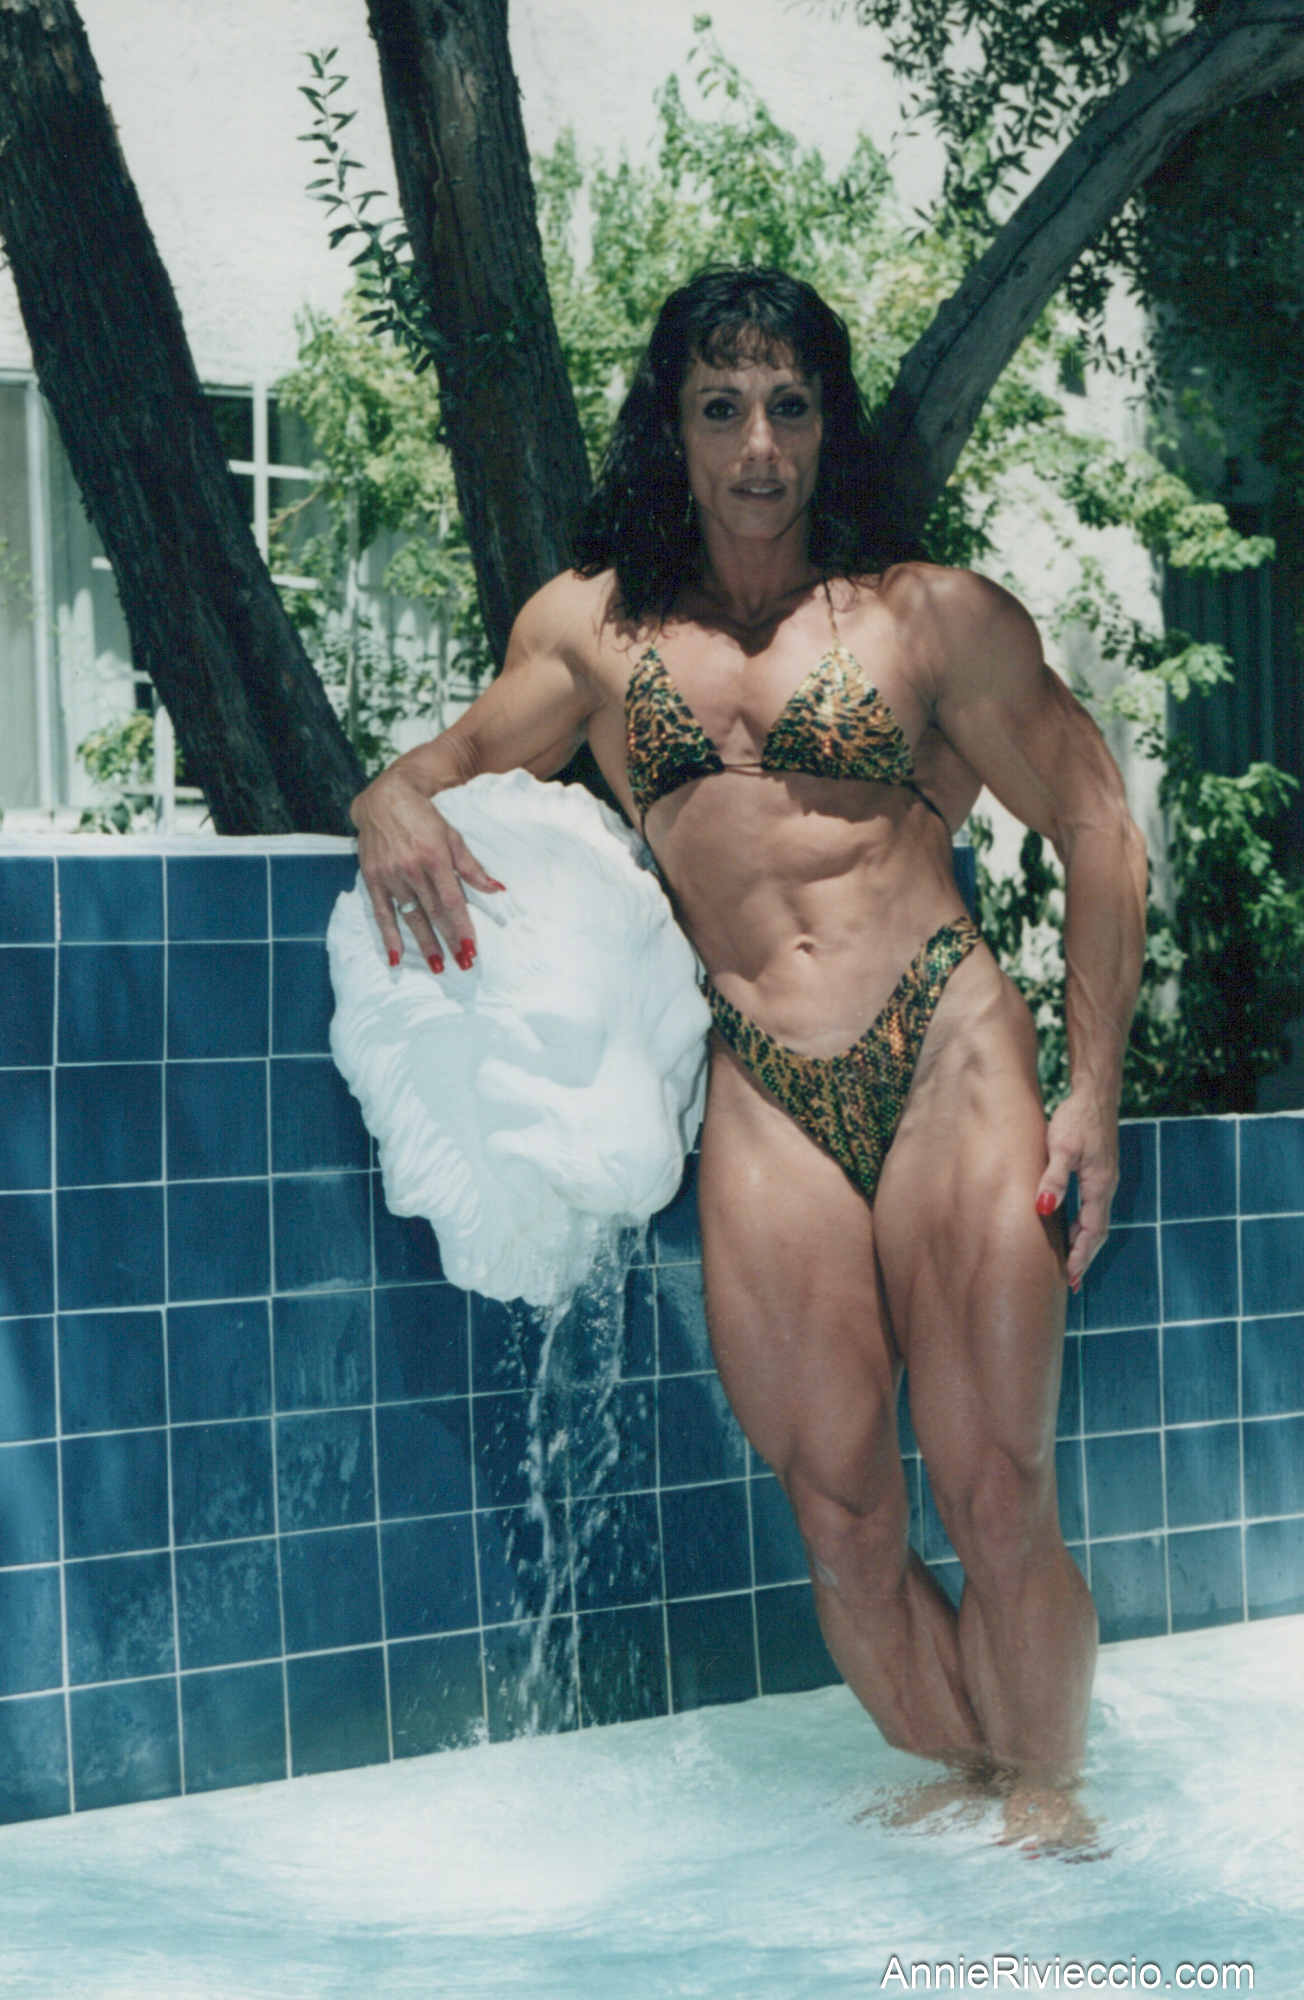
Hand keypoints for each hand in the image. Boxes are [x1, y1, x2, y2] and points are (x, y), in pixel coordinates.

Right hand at [351, 767, 503, 973]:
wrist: (384, 799)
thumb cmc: (424, 817)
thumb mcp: (452, 835)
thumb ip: (471, 866)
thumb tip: (496, 889)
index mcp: (435, 857)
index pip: (452, 900)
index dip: (462, 926)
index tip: (471, 948)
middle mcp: (411, 869)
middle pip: (434, 913)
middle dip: (448, 940)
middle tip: (461, 964)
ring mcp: (390, 875)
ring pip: (411, 916)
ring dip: (424, 943)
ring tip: (437, 966)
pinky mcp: (372, 878)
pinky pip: (382, 912)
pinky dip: (388, 935)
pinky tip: (395, 957)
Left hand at [1034, 1090, 1118, 1294]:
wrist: (1095, 1093)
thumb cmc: (1076, 1118)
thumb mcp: (1060, 1148)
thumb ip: (1053, 1179)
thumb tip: (1045, 1209)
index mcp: (1099, 1185)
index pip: (1092, 1231)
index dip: (1082, 1256)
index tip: (1072, 1278)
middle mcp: (1107, 1186)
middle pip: (1098, 1231)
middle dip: (1086, 1257)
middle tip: (1073, 1282)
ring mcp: (1105, 1179)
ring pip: (1096, 1220)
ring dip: (1085, 1243)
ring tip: (1072, 1264)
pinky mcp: (1099, 1172)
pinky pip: (1094, 1208)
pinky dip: (1084, 1226)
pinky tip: (1071, 1230)